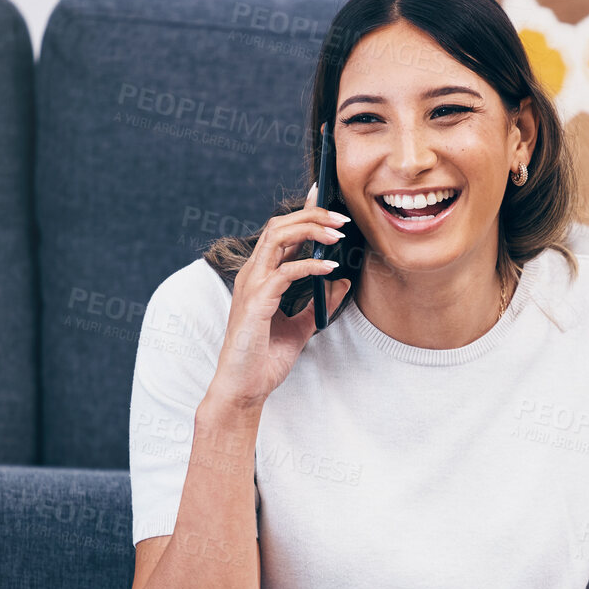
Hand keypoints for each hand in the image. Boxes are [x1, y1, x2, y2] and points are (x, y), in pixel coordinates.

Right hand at [210, 181, 351, 408]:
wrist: (246, 388)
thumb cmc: (265, 359)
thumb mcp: (302, 326)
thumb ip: (319, 301)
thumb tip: (343, 281)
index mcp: (260, 276)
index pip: (281, 232)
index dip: (304, 213)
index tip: (327, 200)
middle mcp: (253, 274)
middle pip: (279, 226)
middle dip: (311, 215)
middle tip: (342, 217)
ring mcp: (252, 285)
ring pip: (277, 238)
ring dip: (311, 230)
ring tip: (339, 233)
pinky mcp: (257, 302)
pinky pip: (285, 272)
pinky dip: (310, 266)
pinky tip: (331, 268)